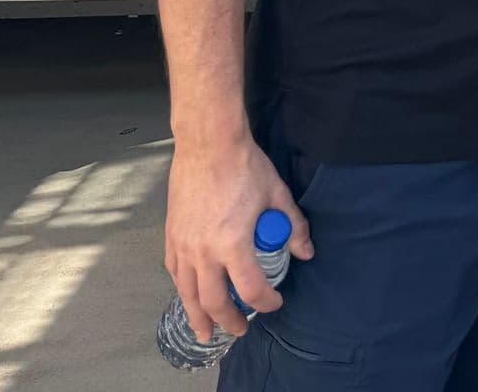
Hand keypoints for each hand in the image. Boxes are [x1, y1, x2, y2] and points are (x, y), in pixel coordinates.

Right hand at [164, 134, 314, 342]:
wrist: (208, 144)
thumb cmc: (244, 166)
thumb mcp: (277, 194)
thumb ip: (293, 226)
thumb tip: (306, 251)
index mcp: (232, 243)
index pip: (250, 289)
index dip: (266, 302)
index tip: (276, 303)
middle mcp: (203, 251)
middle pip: (213, 301)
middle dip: (228, 321)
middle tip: (240, 330)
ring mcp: (183, 245)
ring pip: (187, 293)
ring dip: (197, 316)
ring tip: (205, 333)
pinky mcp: (171, 235)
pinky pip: (175, 272)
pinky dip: (183, 289)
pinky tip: (188, 295)